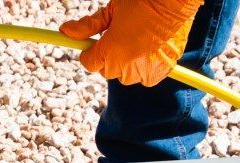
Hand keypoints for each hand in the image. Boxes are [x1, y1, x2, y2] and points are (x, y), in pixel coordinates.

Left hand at [60, 0, 203, 86]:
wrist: (174, 0)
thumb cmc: (140, 1)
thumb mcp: (111, 10)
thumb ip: (88, 26)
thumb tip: (64, 30)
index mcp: (109, 51)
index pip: (89, 63)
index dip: (91, 52)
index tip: (96, 43)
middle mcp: (124, 66)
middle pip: (107, 71)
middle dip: (109, 58)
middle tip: (121, 38)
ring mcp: (143, 71)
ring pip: (126, 76)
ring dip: (127, 65)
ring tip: (137, 43)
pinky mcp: (160, 72)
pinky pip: (146, 78)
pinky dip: (146, 69)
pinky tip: (149, 52)